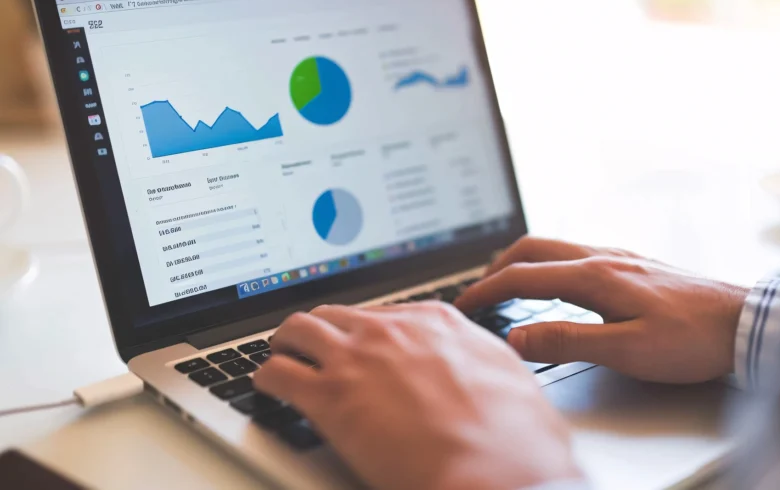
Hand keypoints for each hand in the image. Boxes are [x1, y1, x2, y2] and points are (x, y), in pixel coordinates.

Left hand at [253, 302, 582, 489]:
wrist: (493, 469)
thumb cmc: (513, 434)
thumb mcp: (507, 376)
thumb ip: (481, 359)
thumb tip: (481, 364)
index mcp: (433, 321)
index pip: (382, 311)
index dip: (364, 328)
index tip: (358, 339)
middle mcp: (390, 329)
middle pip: (335, 313)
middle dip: (321, 328)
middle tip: (314, 346)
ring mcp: (356, 358)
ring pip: (298, 329)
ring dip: (287, 342)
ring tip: (282, 355)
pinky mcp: (328, 397)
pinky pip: (277, 373)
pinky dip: (267, 378)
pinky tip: (268, 387)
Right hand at [456, 236, 749, 382]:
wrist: (744, 322)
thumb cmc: (692, 338)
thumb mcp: (627, 350)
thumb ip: (568, 341)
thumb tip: (517, 336)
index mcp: (594, 276)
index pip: (523, 277)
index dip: (486, 290)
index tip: (463, 304)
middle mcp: (601, 257)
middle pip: (532, 248)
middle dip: (496, 267)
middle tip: (478, 291)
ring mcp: (616, 257)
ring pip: (553, 246)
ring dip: (522, 262)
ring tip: (507, 286)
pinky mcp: (630, 264)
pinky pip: (573, 252)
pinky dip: (547, 264)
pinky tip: (555, 284)